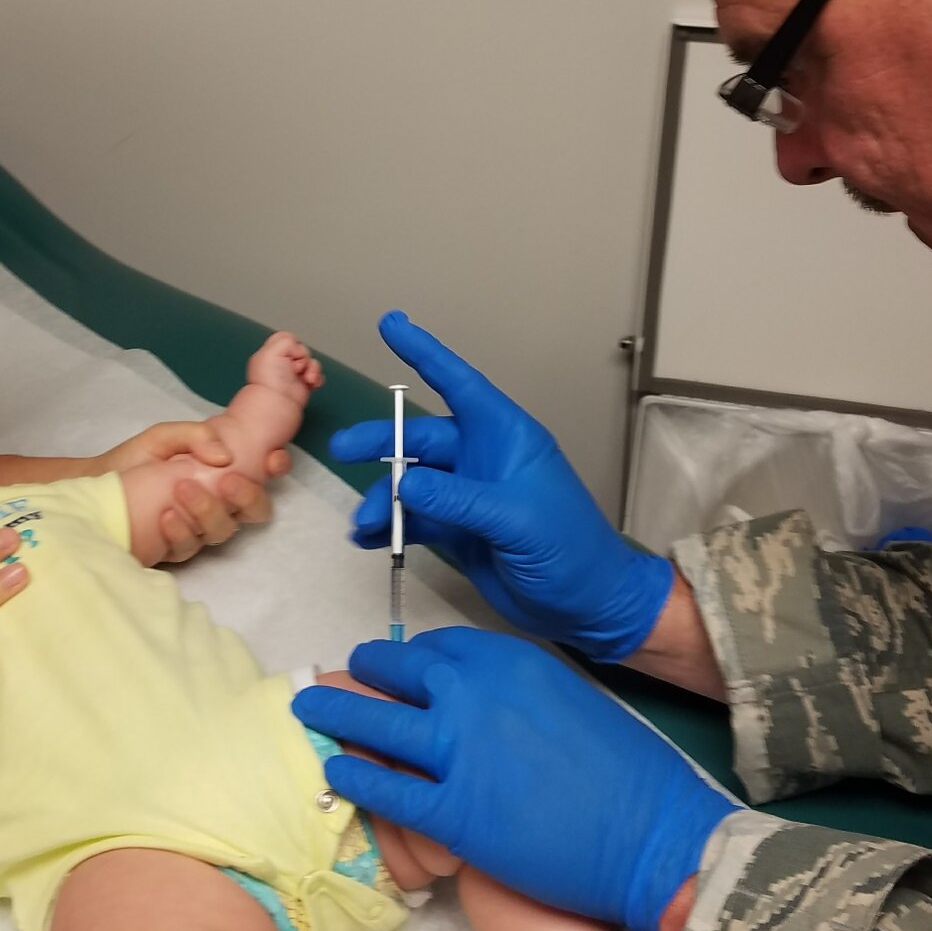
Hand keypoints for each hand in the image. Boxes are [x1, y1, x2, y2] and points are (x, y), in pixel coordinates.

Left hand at [100, 420, 288, 563]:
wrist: (95, 488)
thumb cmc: (133, 460)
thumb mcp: (163, 437)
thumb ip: (196, 436)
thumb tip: (225, 455)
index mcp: (222, 474)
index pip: (262, 474)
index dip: (276, 467)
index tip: (271, 458)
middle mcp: (218, 504)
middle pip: (254, 510)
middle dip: (248, 496)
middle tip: (228, 481)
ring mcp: (198, 529)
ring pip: (223, 530)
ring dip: (208, 510)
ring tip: (181, 488)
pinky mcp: (176, 548)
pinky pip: (190, 547)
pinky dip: (180, 531)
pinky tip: (166, 516)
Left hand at [292, 628, 737, 930]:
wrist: (655, 835)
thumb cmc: (627, 772)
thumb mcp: (567, 698)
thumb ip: (513, 691)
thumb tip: (472, 700)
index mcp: (510, 660)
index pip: (436, 648)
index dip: (408, 659)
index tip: (392, 666)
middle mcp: (476, 695)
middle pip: (397, 675)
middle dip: (363, 674)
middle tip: (341, 678)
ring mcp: (459, 753)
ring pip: (376, 725)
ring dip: (337, 715)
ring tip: (310, 710)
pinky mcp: (453, 814)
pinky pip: (386, 790)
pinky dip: (357, 779)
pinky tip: (338, 774)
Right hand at [335, 312, 671, 660]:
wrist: (588, 606)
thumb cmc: (569, 550)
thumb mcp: (516, 519)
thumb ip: (458, 499)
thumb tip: (402, 483)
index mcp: (506, 438)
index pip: (460, 385)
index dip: (425, 353)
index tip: (391, 324)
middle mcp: (483, 459)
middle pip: (421, 438)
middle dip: (381, 442)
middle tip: (343, 450)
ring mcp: (469, 496)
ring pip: (412, 483)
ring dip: (382, 499)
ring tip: (362, 526)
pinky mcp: (460, 531)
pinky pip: (415, 519)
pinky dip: (389, 527)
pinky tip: (369, 540)